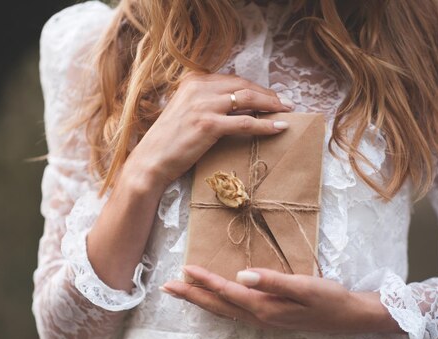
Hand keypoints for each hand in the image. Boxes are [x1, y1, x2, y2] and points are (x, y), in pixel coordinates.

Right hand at [120, 73, 294, 191]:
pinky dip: (266, 125)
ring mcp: (203, 105)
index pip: (233, 79)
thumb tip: (239, 106)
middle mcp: (198, 88)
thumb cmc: (170, 141)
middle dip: (268, 94)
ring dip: (271, 106)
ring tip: (286, 112)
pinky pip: (246, 123)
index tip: (271, 95)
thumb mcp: (187, 112)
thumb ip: (208, 103)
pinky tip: (279, 128)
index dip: (256, 87)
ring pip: (248, 100)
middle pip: (244, 85)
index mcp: (193, 81)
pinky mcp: (209, 125)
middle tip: (285, 103)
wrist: (152, 161)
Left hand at [160, 265, 403, 333]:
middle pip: (218, 306)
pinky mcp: (269, 318)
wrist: (349, 317)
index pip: (227, 292)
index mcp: (265, 307)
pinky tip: (214, 301)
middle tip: (167, 287)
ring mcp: (263, 320)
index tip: (184, 269)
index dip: (204, 281)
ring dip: (201, 301)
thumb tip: (241, 275)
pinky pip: (234, 313)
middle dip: (191, 296)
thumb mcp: (304, 286)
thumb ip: (272, 281)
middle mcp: (259, 317)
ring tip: (182, 292)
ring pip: (224, 311)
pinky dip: (218, 305)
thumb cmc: (329, 298)